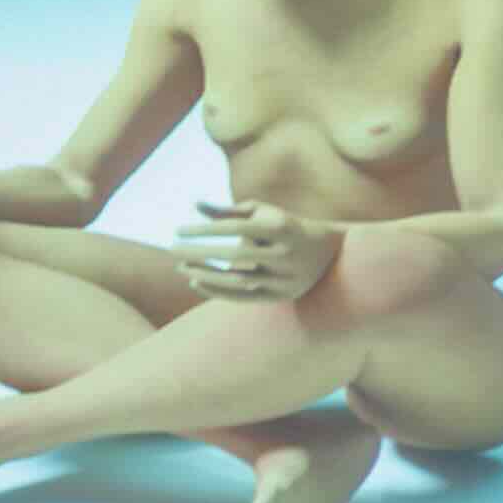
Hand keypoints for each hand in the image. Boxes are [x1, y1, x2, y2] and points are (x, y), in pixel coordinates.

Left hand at [167, 196, 342, 302]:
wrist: (329, 253)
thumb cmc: (285, 226)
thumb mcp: (262, 212)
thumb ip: (229, 211)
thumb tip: (195, 204)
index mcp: (281, 226)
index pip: (234, 228)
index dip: (204, 230)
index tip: (177, 230)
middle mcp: (286, 253)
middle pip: (234, 255)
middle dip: (199, 253)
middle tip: (172, 250)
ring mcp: (285, 278)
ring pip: (237, 280)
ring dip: (206, 275)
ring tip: (182, 268)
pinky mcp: (283, 296)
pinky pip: (244, 297)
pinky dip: (218, 291)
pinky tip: (196, 282)